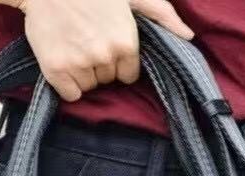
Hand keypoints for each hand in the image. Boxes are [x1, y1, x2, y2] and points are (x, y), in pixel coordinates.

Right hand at [11, 0, 193, 101]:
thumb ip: (162, 14)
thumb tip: (188, 36)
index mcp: (125, 42)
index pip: (128, 75)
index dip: (118, 63)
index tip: (106, 47)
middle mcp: (105, 57)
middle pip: (108, 80)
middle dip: (100, 66)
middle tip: (87, 41)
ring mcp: (79, 65)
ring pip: (89, 87)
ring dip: (83, 74)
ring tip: (74, 47)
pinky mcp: (56, 70)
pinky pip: (71, 94)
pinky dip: (67, 84)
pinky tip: (63, 61)